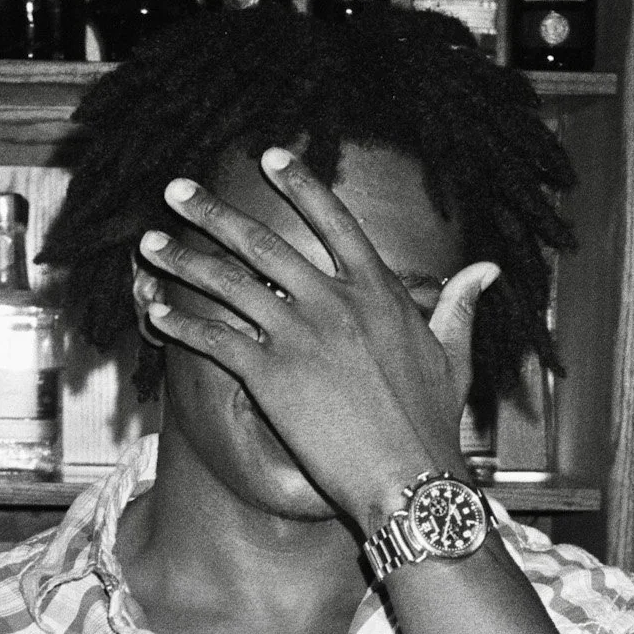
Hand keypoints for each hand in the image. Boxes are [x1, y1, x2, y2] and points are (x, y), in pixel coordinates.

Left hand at [138, 148, 499, 531]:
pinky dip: (179, 322)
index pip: (334, 221)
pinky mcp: (271, 375)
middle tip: (177, 191)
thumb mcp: (454, 356)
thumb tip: (484, 270)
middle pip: (263, 243)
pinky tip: (154, 311)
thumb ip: (458, 307)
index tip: (269, 158)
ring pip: (228, 284)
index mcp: (379, 291)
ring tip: (150, 245)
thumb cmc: (434, 425)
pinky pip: (214, 339)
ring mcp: (300, 336)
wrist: (409, 475)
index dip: (300, 185)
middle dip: (213, 213)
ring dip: (182, 261)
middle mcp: (335, 302)